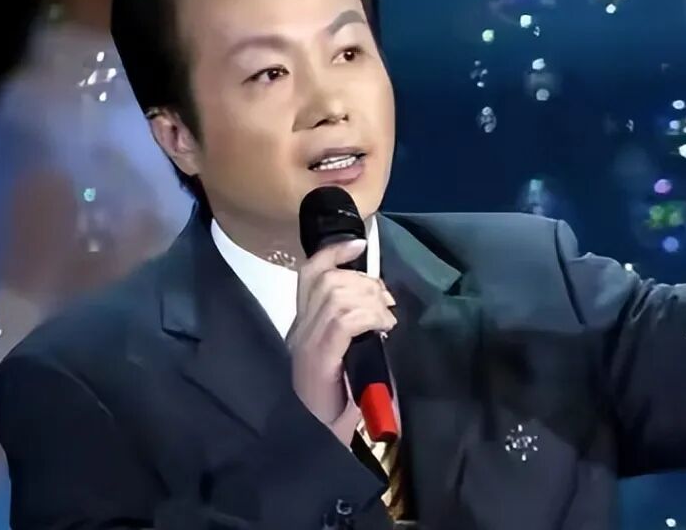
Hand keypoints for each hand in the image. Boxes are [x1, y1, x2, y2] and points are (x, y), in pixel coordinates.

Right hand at [286, 239, 395, 441]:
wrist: (329, 442)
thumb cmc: (347, 400)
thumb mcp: (356, 353)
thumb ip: (358, 324)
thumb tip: (380, 298)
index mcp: (304, 325)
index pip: (310, 274)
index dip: (333, 253)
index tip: (358, 245)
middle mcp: (300, 330)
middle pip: (328, 279)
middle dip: (365, 282)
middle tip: (385, 304)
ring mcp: (306, 345)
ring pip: (337, 296)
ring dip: (371, 301)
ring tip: (385, 320)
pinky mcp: (318, 361)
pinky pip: (344, 321)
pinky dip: (370, 317)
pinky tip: (383, 328)